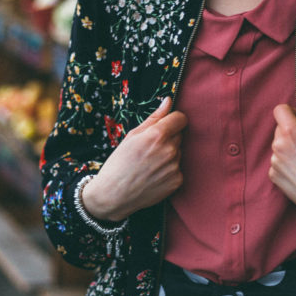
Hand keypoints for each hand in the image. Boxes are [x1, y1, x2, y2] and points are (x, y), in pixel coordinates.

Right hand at [82, 98, 186, 221]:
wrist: (114, 194)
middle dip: (168, 139)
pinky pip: (178, 170)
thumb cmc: (119, 163)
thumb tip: (168, 101)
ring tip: (150, 165)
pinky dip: (169, 172)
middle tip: (150, 150)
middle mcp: (169, 150)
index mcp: (158, 135)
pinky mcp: (177, 181)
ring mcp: (175, 167)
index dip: (174, 121)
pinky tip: (154, 176)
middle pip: (179, 136)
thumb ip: (154, 118)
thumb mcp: (132, 136)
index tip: (167, 125)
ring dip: (168, 156)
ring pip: (178, 153)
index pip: (181, 118)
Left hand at [269, 93, 295, 225]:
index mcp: (292, 132)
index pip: (279, 110)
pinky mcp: (272, 175)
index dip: (290, 112)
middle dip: (291, 132)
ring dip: (288, 149)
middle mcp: (278, 145)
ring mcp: (273, 161)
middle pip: (279, 129)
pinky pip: (276, 163)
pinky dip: (285, 164)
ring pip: (278, 146)